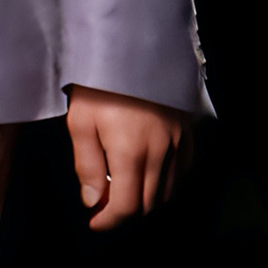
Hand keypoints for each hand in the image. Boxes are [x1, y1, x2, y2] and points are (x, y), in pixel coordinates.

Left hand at [65, 87, 186, 231]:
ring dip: (146, 200)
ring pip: (168, 191)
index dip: (108, 221)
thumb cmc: (100, 83)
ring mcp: (177, 143)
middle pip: (147, 204)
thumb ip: (88, 166)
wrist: (132, 47)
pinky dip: (168, 183)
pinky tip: (151, 177)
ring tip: (124, 191)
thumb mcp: (81, 122)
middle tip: (105, 206)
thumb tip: (93, 200)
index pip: (125, 207)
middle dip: (125, 212)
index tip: (95, 221)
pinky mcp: (186, 132)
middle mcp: (159, 153)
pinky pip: (183, 170)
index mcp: (130, 154)